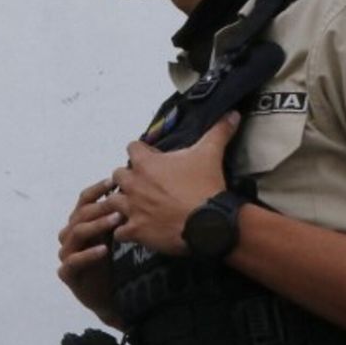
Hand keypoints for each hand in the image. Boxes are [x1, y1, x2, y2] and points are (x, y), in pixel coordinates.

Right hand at [57, 178, 123, 325]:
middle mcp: (69, 236)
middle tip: (120, 203)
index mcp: (78, 223)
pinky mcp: (66, 273)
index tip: (113, 181)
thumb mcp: (114, 236)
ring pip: (76, 233)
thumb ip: (115, 217)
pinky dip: (89, 254)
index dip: (96, 190)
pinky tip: (104, 250)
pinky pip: (74, 261)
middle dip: (100, 207)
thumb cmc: (111, 263)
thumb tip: (131, 190)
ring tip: (116, 221)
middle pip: (80, 215)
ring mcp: (65, 254)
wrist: (109, 297)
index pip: (83, 200)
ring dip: (96, 225)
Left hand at [107, 112, 239, 255]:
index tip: (151, 158)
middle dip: (127, 178)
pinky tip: (133, 230)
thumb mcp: (211, 153)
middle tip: (142, 185)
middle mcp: (134, 184)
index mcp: (146, 163)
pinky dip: (124, 231)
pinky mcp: (135, 230)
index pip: (132, 148)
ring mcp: (132, 208)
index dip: (141, 152)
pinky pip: (119, 231)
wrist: (208, 222)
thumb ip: (219, 131)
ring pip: (112, 202)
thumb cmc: (205, 186)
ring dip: (120, 204)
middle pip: (118, 175)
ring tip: (133, 207)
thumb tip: (233, 113)